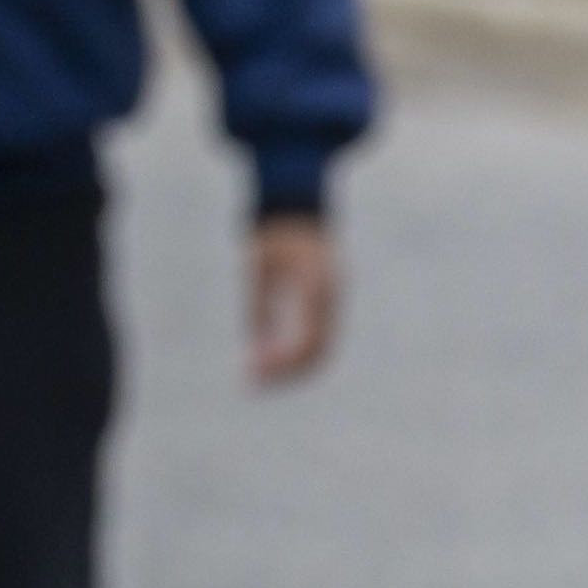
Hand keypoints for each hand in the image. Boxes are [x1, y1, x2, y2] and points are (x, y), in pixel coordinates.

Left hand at [247, 212, 340, 384]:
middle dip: (287, 373)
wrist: (296, 204)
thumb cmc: (271, 231)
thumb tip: (255, 346)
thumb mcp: (256, 267)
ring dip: (293, 366)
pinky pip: (319, 333)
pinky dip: (298, 350)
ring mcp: (334, 297)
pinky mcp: (328, 299)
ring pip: (322, 346)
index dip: (281, 363)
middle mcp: (332, 296)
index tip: (252, 374)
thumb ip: (257, 305)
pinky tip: (271, 358)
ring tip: (259, 377)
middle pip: (319, 351)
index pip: (307, 341)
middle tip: (253, 384)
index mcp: (317, 287)